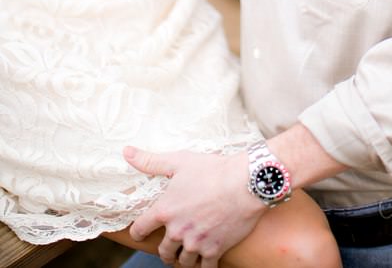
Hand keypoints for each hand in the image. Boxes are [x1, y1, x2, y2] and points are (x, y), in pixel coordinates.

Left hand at [126, 146, 264, 267]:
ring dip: (184, 258)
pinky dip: (204, 266)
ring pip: (183, 261)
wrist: (247, 182)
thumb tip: (126, 152)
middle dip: (166, 250)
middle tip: (171, 247)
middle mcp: (176, 231)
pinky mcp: (215, 249)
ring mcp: (196, 242)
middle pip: (163, 251)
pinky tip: (207, 261)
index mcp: (164, 211)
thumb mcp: (181, 162)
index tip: (142, 232)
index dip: (139, 232)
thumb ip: (151, 161)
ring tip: (189, 253)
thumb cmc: (215, 170)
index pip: (140, 230)